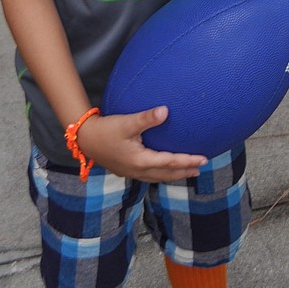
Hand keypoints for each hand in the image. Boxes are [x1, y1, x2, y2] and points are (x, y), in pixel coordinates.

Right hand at [76, 107, 206, 181]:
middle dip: (184, 171)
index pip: (170, 162)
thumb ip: (146, 118)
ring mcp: (131, 172)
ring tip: (188, 171)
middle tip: (201, 167)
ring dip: (174, 174)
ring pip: (158, 176)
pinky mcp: (126, 170)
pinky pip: (150, 175)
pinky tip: (164, 168)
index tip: (204, 158)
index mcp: (141, 161)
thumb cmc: (106, 130)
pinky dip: (162, 173)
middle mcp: (138, 170)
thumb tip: (166, 110)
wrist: (84, 139)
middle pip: (167, 174)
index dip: (188, 160)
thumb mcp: (126, 122)